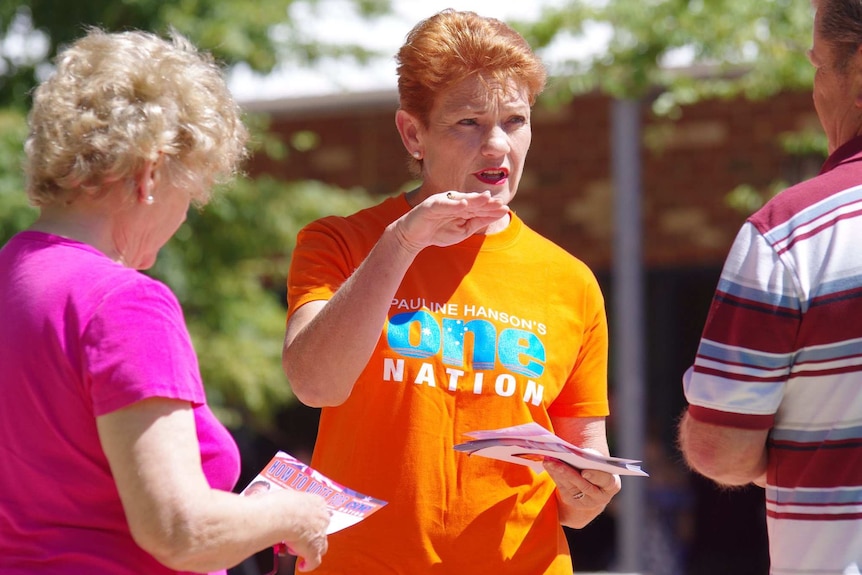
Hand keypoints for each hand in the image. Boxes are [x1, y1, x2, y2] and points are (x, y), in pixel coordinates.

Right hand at [278, 491, 330, 571]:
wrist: (283, 514)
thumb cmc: (282, 503)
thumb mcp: (287, 497)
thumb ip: (286, 501)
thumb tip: (275, 502)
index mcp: (317, 503)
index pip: (317, 511)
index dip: (308, 519)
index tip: (299, 521)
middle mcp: (322, 518)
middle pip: (320, 528)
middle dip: (309, 533)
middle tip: (296, 535)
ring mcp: (319, 535)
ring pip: (320, 544)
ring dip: (309, 547)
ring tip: (295, 549)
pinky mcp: (313, 550)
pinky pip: (314, 561)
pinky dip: (309, 564)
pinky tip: (303, 565)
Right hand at [392, 190, 509, 252]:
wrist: (413, 237)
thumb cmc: (438, 232)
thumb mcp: (461, 230)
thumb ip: (476, 223)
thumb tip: (493, 216)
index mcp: (461, 207)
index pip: (479, 207)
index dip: (491, 208)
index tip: (505, 209)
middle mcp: (453, 201)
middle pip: (472, 201)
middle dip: (486, 203)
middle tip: (500, 203)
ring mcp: (442, 202)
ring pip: (460, 200)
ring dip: (473, 200)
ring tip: (486, 199)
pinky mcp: (430, 205)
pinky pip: (443, 204)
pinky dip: (453, 204)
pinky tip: (463, 204)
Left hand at [543, 457, 620, 509]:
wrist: (593, 485)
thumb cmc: (597, 467)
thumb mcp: (598, 463)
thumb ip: (591, 459)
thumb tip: (576, 453)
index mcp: (612, 485)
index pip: (606, 481)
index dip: (596, 476)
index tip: (584, 471)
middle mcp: (600, 497)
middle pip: (584, 485)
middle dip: (569, 473)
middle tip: (558, 463)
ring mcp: (586, 502)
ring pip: (571, 487)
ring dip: (558, 473)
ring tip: (549, 461)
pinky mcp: (573, 502)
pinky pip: (563, 488)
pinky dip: (555, 476)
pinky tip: (548, 466)